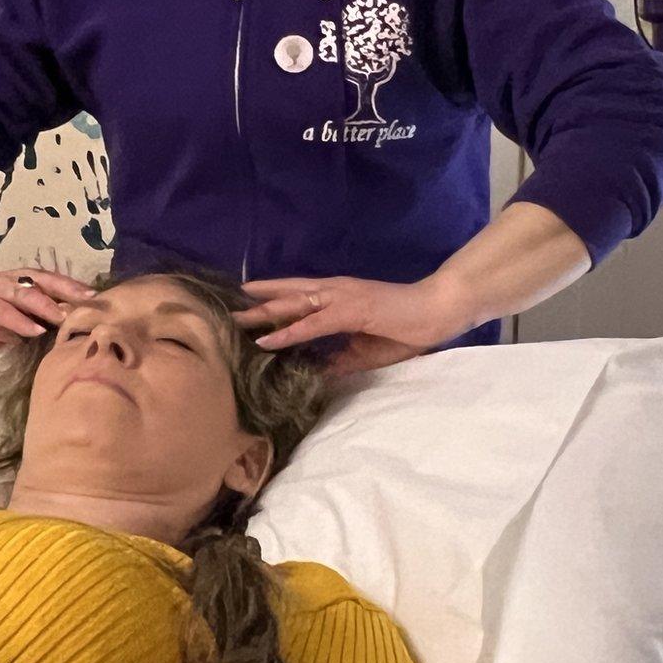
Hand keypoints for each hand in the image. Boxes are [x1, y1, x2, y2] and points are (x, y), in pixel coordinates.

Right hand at [0, 265, 97, 342]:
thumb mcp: (10, 303)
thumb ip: (29, 314)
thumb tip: (51, 331)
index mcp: (22, 278)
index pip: (51, 279)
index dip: (73, 285)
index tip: (96, 295)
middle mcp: (14, 280)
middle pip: (45, 280)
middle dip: (68, 289)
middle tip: (91, 300)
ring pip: (27, 294)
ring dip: (48, 306)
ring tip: (66, 317)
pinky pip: (6, 313)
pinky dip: (22, 322)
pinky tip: (37, 330)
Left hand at [233, 276, 472, 373]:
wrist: (436, 311)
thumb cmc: (405, 328)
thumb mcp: (364, 350)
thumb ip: (339, 359)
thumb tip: (316, 372)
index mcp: (337, 297)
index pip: (297, 297)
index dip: (271, 301)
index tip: (244, 309)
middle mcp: (334, 290)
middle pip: (286, 294)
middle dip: (256, 303)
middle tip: (225, 308)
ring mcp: (341, 297)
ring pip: (293, 303)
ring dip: (263, 312)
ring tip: (235, 319)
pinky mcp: (350, 311)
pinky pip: (313, 323)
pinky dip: (288, 331)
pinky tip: (268, 339)